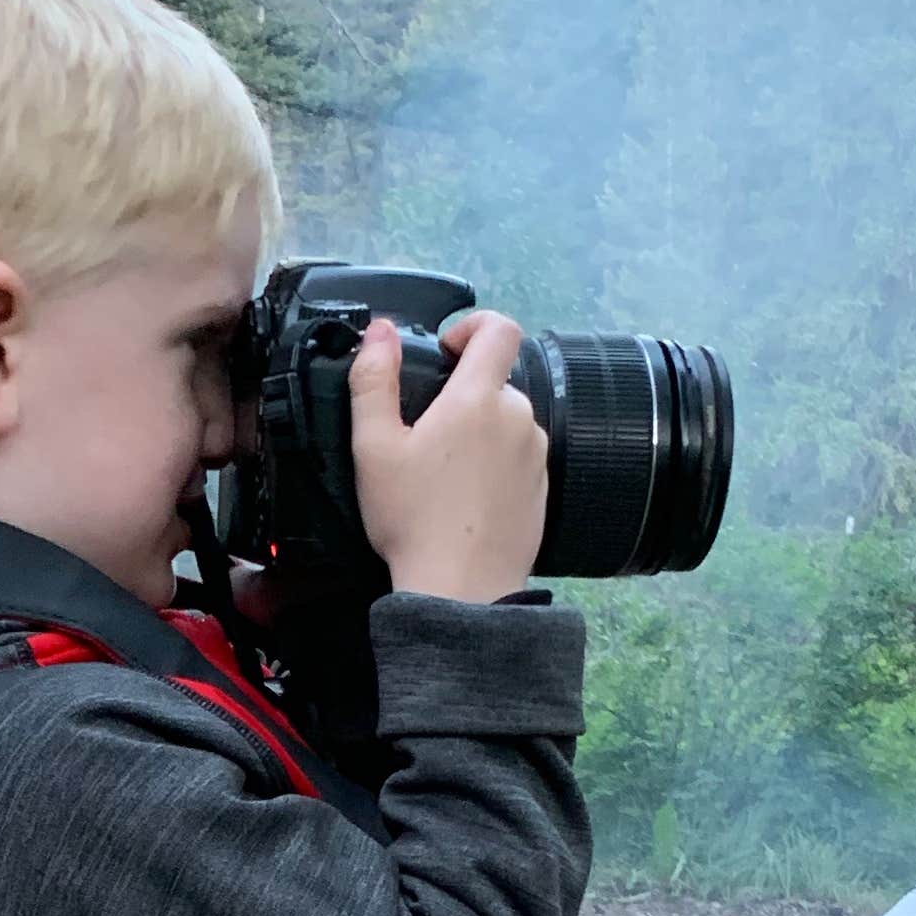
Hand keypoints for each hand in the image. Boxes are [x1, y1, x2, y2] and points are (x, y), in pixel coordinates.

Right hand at [349, 310, 547, 603]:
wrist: (462, 590)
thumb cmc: (413, 520)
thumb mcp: (374, 448)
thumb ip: (373, 380)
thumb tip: (380, 332)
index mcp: (478, 399)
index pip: (499, 329)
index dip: (473, 325)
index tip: (446, 349)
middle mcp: (518, 418)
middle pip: (497, 381)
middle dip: (464, 394)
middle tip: (424, 434)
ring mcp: (535, 455)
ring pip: (508, 421)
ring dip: (480, 431)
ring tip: (443, 473)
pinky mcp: (542, 488)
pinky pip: (519, 458)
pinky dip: (495, 464)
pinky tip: (465, 498)